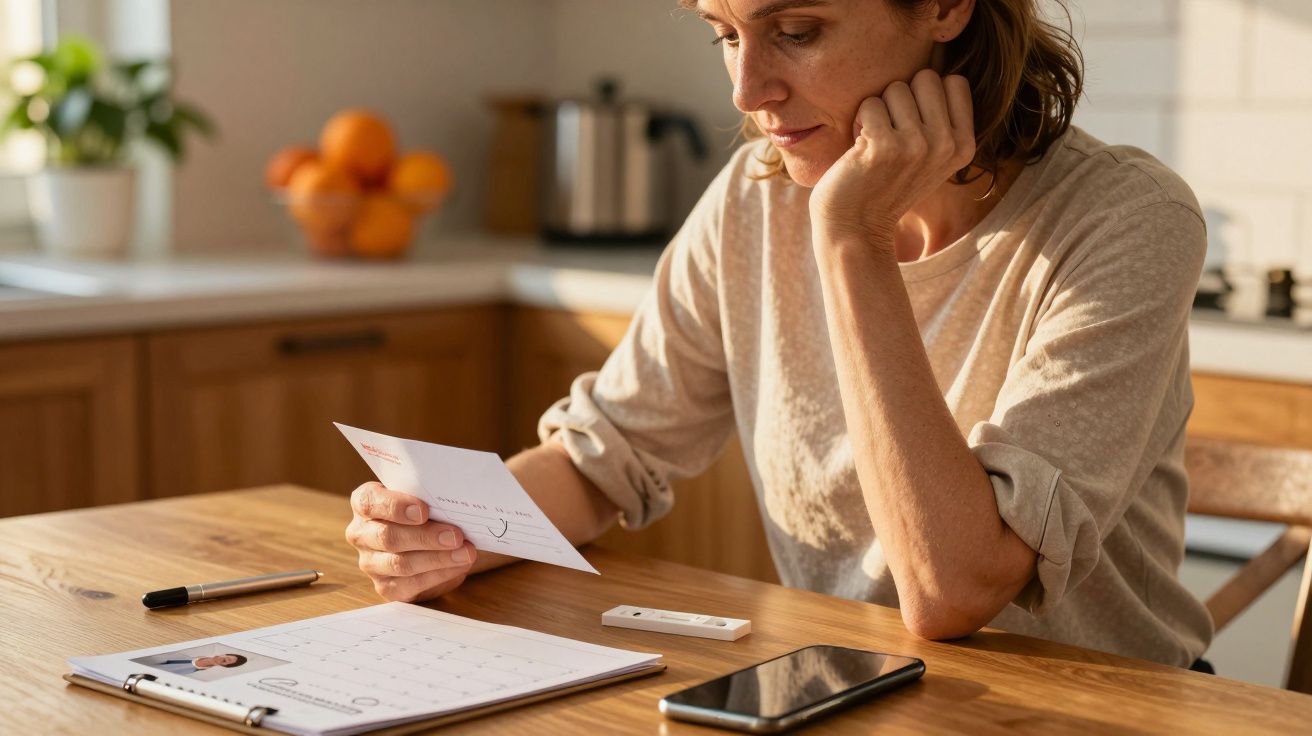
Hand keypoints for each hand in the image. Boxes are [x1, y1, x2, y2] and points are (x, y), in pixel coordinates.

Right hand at [345, 481, 476, 601]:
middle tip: (456, 535)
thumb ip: (427, 497)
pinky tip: (459, 566)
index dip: (395, 507)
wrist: (428, 538)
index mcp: (365, 503)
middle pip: (388, 537)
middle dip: (425, 537)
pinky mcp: (385, 587)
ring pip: (400, 564)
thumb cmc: (424, 510)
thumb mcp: (422, 497)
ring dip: (437, 559)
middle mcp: (361, 534)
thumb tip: (451, 501)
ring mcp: (370, 563)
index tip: (423, 511)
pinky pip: (411, 584)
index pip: (369, 503)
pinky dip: (439, 575)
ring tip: (465, 553)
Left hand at [809, 69, 976, 245]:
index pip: (954, 81)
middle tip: (889, 134)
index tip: (911, 127)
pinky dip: (858, 122)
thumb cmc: (885, 184)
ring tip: (874, 144)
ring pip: (895, 88)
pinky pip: (869, 103)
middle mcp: (947, 145)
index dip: (925, 96)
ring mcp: (918, 146)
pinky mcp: (885, 146)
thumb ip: (942, 119)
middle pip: (926, 77)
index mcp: (964, 145)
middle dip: (900, 99)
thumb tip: (942, 67)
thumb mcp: (930, 155)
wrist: (855, 227)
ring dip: (877, 111)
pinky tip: (859, 149)